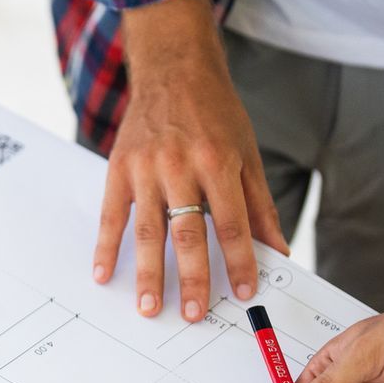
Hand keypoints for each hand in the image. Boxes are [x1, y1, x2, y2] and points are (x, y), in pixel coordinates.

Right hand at [93, 0, 287, 320]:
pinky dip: (106, 247)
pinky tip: (104, 274)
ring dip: (149, 273)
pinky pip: (111, 215)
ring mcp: (146, 168)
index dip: (240, 261)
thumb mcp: (248, 153)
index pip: (233, 224)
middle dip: (193, 277)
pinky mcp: (119, 168)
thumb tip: (278, 249)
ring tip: (150, 307)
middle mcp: (181, 166)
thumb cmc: (215, 112)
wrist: (173, 68)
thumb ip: (260, 205)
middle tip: (194, 314)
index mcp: (219, 163)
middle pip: (189, 233)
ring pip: (149, 231)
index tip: (245, 293)